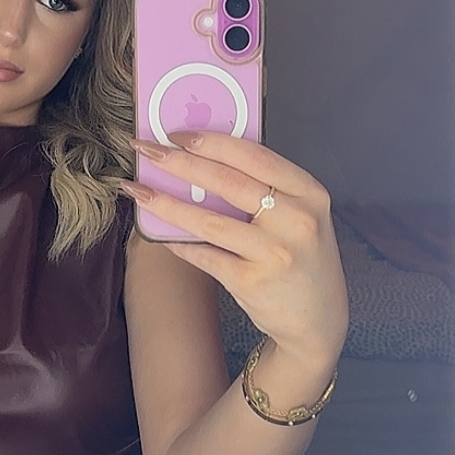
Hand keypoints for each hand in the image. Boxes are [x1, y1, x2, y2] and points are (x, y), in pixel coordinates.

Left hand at [122, 131, 348, 366]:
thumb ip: (268, 189)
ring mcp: (276, 253)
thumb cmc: (301, 259)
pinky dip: (179, 243)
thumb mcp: (301, 216)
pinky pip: (205, 255)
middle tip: (146, 150)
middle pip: (228, 182)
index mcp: (310, 193)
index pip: (255, 156)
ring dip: (167, 203)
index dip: (213, 141)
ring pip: (209, 220)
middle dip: (180, 163)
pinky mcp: (253, 282)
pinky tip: (159, 234)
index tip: (177, 133)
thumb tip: (203, 157)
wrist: (317, 321)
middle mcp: (297, 220)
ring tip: (137, 190)